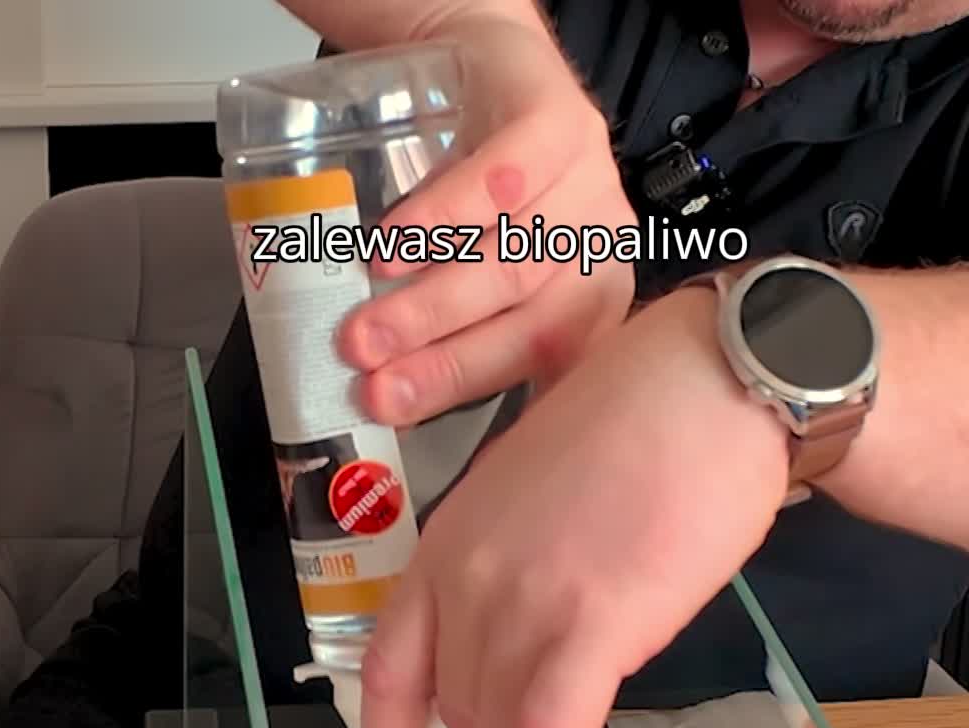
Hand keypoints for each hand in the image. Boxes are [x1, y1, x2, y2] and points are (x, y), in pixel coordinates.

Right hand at [338, 12, 637, 424]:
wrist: (490, 63)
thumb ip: (458, 332)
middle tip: (373, 386)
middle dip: (445, 364)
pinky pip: (504, 181)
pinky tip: (392, 244)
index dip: (476, 400)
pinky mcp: (562, 124)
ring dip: (432, 304)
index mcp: (594, 307)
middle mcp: (603, 253)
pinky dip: (443, 219)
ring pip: (514, 264)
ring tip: (364, 329)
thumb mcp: (479, 268)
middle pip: (531, 326)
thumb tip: (392, 404)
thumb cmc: (483, 184)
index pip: (545, 370)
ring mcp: (591, 186)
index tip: (407, 423)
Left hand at [359, 289, 790, 727]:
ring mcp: (524, 597)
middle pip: (454, 709)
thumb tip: (518, 645)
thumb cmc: (640, 425)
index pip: (387, 668)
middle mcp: (469, 575)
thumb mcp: (530, 495)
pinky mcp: (590, 620)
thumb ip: (505, 570)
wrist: (708, 383)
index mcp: (447, 542)